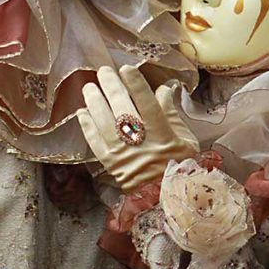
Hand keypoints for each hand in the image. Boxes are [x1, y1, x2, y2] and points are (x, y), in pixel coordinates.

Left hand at [78, 65, 198, 191]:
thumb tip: (164, 89)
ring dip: (95, 102)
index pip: (147, 104)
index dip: (136, 85)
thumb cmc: (180, 167)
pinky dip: (87, 126)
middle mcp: (140, 142)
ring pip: (104, 122)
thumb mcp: (185, 140)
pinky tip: (82, 112)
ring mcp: (122, 154)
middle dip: (111, 87)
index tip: (127, 68)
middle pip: (122, 109)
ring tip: (89, 87)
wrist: (166, 200)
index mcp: (162, 135)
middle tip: (104, 71)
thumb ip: (171, 114)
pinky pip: (95, 142)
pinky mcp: (110, 164)